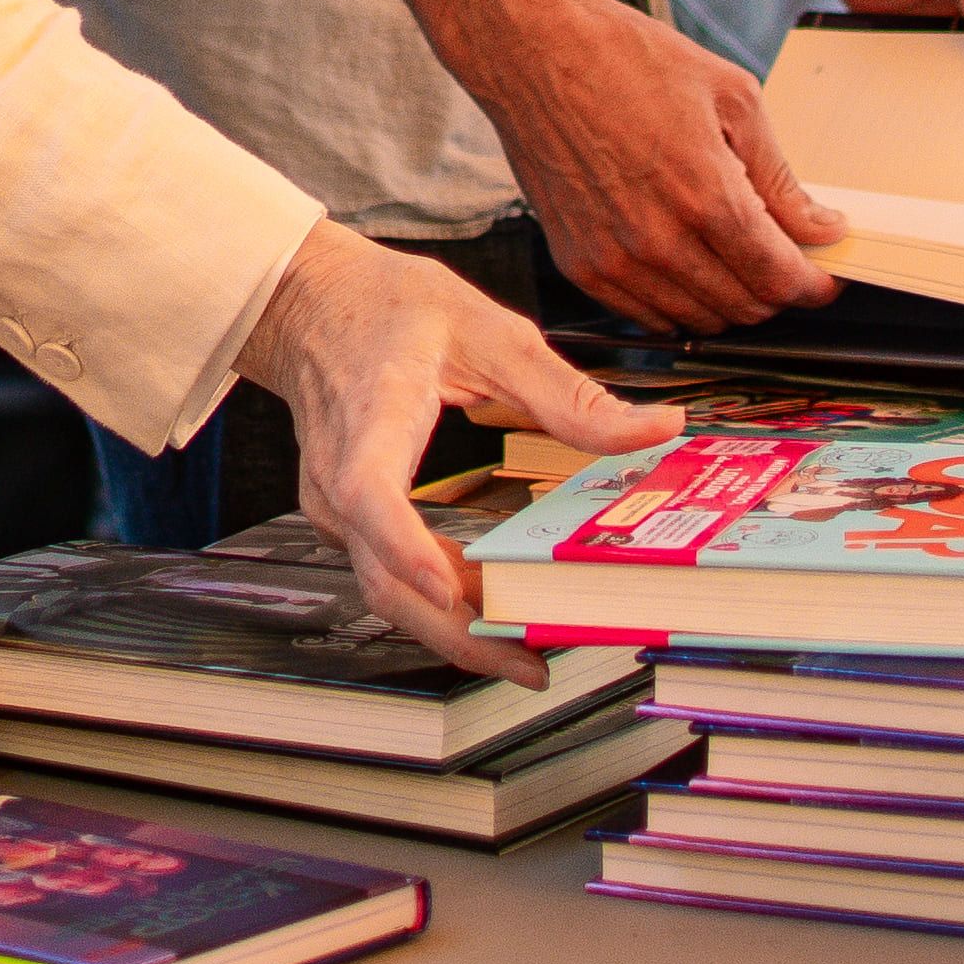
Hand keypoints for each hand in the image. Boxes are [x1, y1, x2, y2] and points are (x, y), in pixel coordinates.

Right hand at [240, 224, 678, 681]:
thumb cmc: (387, 306)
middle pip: (382, 574)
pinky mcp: (345, 517)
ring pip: (385, 587)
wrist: (306, 301)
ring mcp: (334, 502)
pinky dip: (437, 601)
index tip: (451, 588)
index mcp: (372, 415)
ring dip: (453, 627)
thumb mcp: (488, 330)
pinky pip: (386, 573)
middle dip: (456, 632)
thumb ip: (571, 394)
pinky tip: (488, 606)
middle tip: (532, 663)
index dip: (405, 546)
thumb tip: (657, 429)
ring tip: (526, 647)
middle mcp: (339, 473)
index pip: (368, 491)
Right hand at [469, 0, 840, 333]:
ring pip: (698, 321)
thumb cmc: (626, 58)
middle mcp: (658, 240)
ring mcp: (613, 259)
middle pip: (745, 307)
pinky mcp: (578, 263)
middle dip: (776, 288)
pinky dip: (677, 302)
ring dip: (728, 298)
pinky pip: (646, 315)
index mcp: (705, 196)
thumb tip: (820, 226)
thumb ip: (780, 176)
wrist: (533, 50)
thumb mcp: (730, 97)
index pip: (780, 279)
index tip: (823, 273)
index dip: (815, 284)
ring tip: (729, 255)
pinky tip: (684, 262)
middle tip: (779, 255)